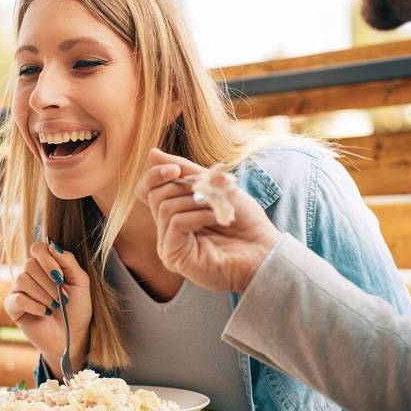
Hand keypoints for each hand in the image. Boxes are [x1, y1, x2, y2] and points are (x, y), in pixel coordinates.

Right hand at [2, 241, 91, 378]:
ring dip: (43, 294)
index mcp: (46, 265)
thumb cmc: (78, 309)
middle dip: (49, 282)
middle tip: (62, 298)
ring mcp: (19, 290)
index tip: (60, 276)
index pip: (37, 248)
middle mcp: (30, 274)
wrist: (72, 337)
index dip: (47, 259)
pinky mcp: (12, 307)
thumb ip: (68, 262)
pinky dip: (34, 306)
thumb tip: (52, 245)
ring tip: (55, 307)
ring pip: (21, 279)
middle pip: (29, 264)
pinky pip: (17, 298)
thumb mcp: (80, 283)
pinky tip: (45, 313)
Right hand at [135, 148, 280, 293]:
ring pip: (165, 207)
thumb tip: (152, 153)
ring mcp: (168, 244)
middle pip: (155, 195)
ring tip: (217, 207)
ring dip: (195, 201)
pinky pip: (175, 223)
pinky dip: (196, 215)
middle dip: (184, 186)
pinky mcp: (173, 257)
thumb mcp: (214, 187)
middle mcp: (167, 229)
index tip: (176, 170)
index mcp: (174, 212)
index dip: (155, 175)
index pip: (147, 189)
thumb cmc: (244, 222)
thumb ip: (186, 171)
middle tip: (210, 191)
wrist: (263, 251)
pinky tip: (215, 218)